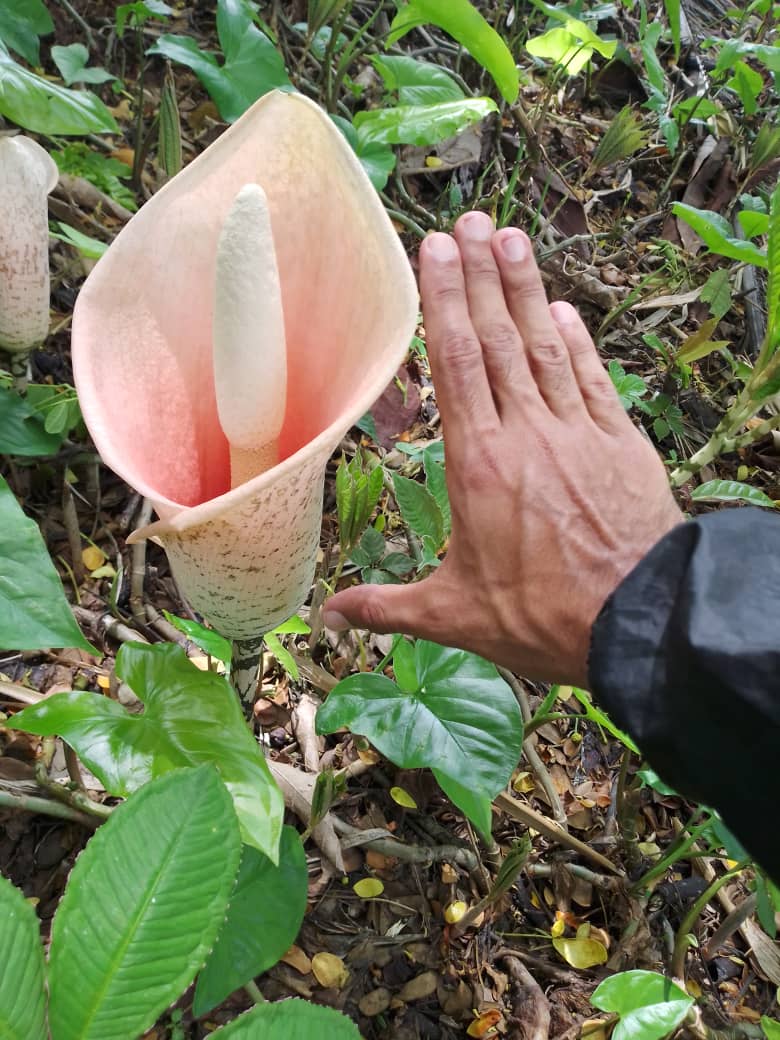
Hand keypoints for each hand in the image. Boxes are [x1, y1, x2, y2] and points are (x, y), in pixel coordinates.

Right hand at [323, 212, 682, 686]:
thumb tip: (326, 618)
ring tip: (513, 238)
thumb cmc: (540, 619)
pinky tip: (567, 310)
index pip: (458, 363)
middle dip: (482, 276)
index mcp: (479, 464)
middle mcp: (527, 434)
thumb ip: (386, 606)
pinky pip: (593, 380)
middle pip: (500, 339)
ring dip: (528, 291)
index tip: (438, 250)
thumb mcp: (452, 615)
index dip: (447, 301)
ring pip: (546, 347)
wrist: (637, 624)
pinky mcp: (621, 444)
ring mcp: (578, 433)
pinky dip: (579, 343)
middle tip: (472, 221)